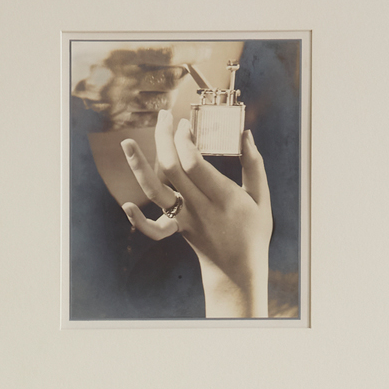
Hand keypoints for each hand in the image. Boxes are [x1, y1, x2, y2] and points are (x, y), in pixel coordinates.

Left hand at [120, 107, 272, 317]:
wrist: (237, 271)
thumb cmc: (253, 231)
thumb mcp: (262, 198)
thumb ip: (254, 165)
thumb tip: (245, 134)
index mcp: (223, 197)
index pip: (193, 164)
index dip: (184, 139)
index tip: (185, 123)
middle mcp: (199, 207)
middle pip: (171, 168)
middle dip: (164, 138)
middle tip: (165, 117)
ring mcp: (184, 219)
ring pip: (156, 191)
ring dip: (138, 166)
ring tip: (126, 142)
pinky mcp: (176, 228)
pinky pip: (154, 228)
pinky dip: (138, 221)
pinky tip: (128, 205)